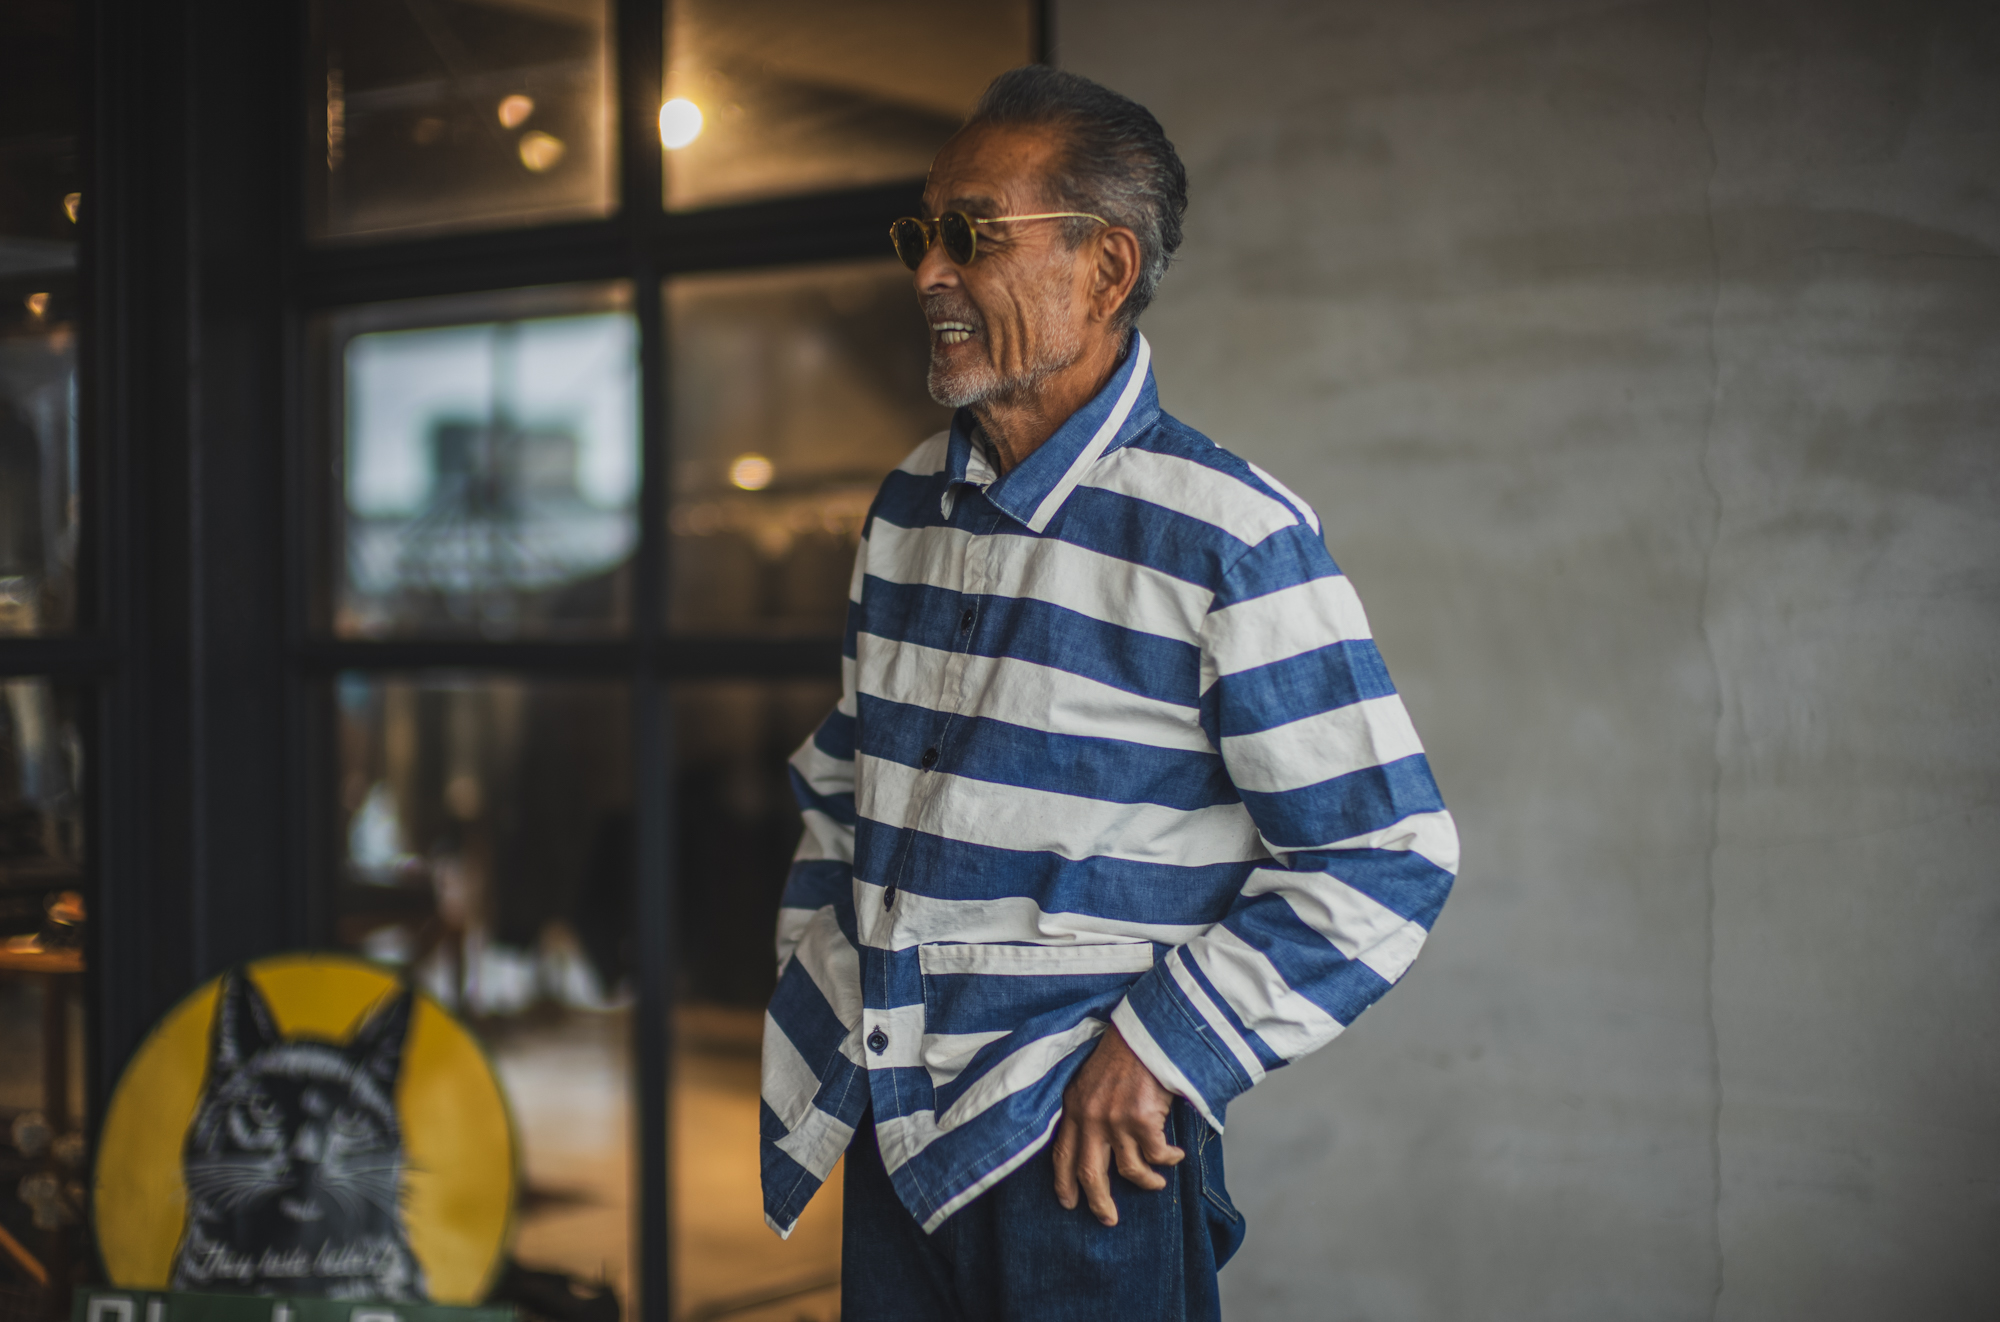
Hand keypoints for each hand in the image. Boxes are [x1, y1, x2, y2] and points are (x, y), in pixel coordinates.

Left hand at [1051, 1025, 1183, 1225]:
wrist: (1146, 1031)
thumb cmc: (1123, 1051)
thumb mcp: (1090, 1078)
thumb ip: (1087, 1107)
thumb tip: (1097, 1140)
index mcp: (1074, 1107)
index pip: (1062, 1154)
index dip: (1063, 1183)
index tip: (1068, 1202)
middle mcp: (1091, 1118)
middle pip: (1090, 1174)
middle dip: (1099, 1203)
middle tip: (1108, 1220)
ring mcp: (1116, 1120)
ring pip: (1130, 1171)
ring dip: (1146, 1182)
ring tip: (1156, 1184)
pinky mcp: (1143, 1119)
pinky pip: (1158, 1155)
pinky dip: (1169, 1159)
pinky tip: (1176, 1156)